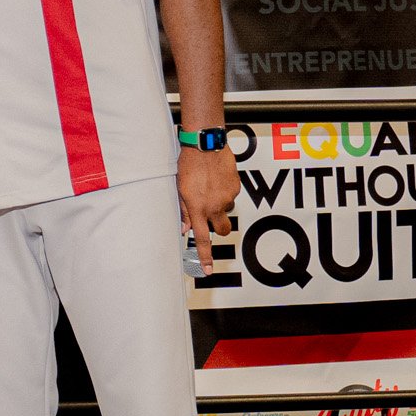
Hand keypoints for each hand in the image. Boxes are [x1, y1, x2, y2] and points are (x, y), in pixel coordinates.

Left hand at [178, 145, 240, 273]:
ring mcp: (227, 197)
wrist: (205, 145)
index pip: (202, 238)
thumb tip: (184, 228)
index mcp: (198, 208)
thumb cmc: (188, 165)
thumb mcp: (179, 189)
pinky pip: (231, 195)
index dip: (205, 256)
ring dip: (220, 205)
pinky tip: (216, 179)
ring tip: (209, 188)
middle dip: (219, 228)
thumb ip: (184, 211)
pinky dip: (224, 191)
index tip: (208, 270)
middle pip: (223, 230)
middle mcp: (214, 206)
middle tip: (210, 217)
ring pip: (226, 209)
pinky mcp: (236, 186)